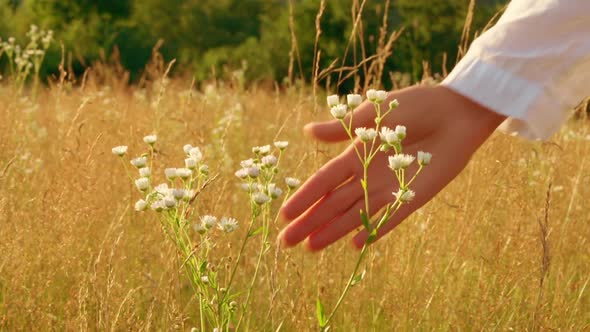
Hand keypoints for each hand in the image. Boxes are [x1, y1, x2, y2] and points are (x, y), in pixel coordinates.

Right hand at [278, 85, 505, 250]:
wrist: (456, 112)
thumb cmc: (415, 107)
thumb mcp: (372, 115)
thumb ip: (342, 129)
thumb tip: (307, 131)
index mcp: (356, 154)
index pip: (323, 181)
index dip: (304, 198)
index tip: (283, 215)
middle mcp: (368, 175)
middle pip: (333, 204)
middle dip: (310, 223)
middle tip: (286, 243)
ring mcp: (388, 188)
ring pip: (354, 214)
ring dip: (333, 231)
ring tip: (310, 248)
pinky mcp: (412, 197)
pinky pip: (389, 218)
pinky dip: (373, 231)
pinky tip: (355, 245)